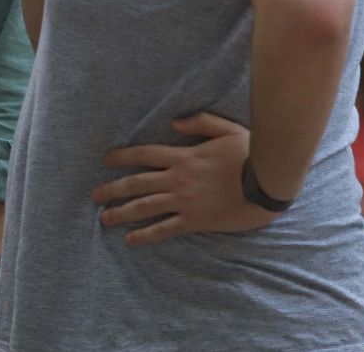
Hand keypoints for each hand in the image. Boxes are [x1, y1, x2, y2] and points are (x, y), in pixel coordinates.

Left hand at [93, 113, 277, 245]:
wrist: (269, 184)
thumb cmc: (251, 155)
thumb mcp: (227, 129)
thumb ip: (200, 123)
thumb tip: (173, 123)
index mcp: (183, 156)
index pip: (143, 154)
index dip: (122, 157)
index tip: (105, 161)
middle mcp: (178, 179)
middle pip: (136, 183)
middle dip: (112, 189)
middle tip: (94, 196)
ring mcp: (185, 201)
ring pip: (145, 207)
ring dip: (121, 213)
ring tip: (104, 218)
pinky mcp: (196, 220)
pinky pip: (165, 228)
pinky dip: (146, 235)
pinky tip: (131, 240)